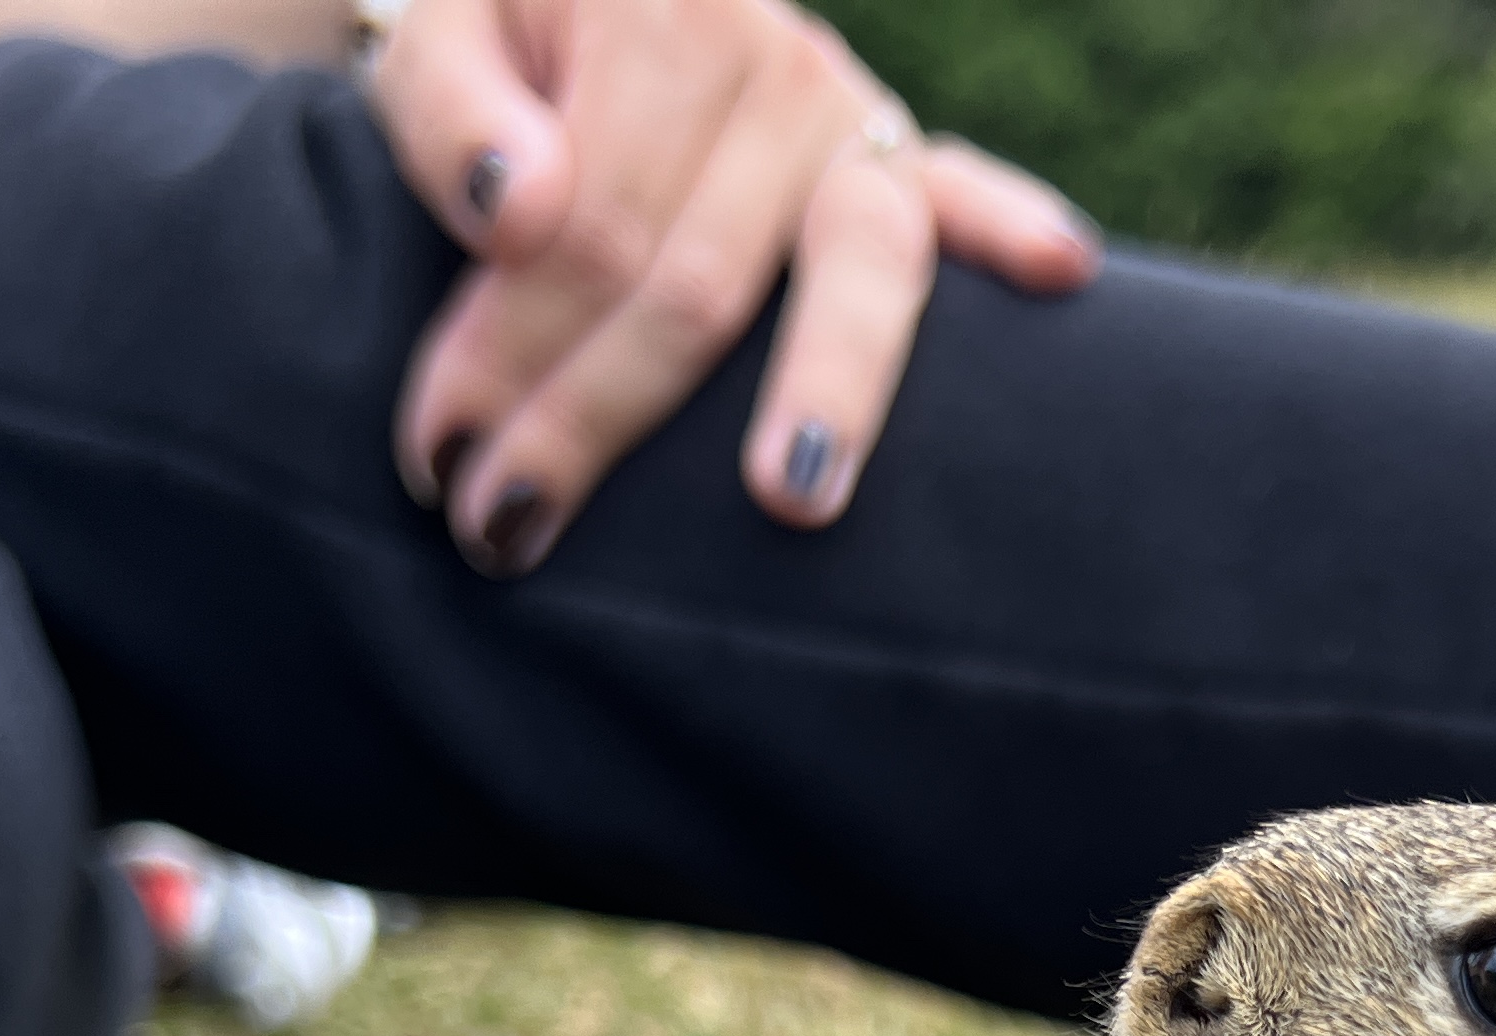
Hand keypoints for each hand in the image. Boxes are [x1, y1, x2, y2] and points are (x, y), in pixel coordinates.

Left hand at [369, 0, 1100, 573]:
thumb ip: (449, 113)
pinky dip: (1015, 229)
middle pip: (698, 279)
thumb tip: (519, 208)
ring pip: (850, 268)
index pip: (586, 228)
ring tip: (790, 492)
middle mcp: (771, 57)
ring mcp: (852, 112)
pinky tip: (1060, 270)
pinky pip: (970, 194)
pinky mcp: (906, 158)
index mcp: (655, 11)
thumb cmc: (500, 41)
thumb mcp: (436, 37)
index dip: (506, 350)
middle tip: (506, 524)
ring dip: (826, 385)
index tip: (436, 458)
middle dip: (596, 416)